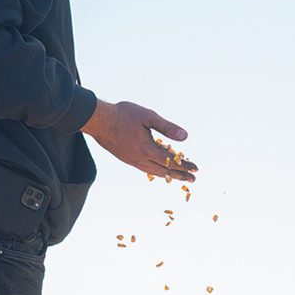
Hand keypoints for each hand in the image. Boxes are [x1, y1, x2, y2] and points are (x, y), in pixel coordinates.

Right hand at [80, 99, 197, 181]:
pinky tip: (157, 170)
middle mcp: (140, 159)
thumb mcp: (148, 116)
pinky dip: (156, 172)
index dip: (185, 165)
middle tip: (193, 179)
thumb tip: (185, 137)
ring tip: (177, 177)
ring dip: (168, 175)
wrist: (98, 120)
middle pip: (165, 171)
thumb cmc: (123, 115)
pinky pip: (145, 169)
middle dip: (180, 175)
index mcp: (148, 149)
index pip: (171, 161)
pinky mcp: (126, 159)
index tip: (196, 169)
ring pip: (154, 172)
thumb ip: (167, 128)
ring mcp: (132, 160)